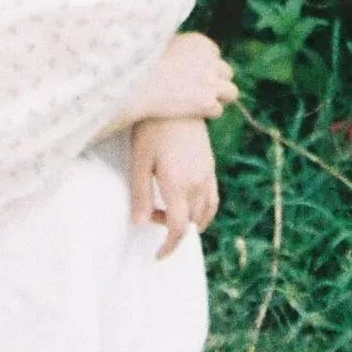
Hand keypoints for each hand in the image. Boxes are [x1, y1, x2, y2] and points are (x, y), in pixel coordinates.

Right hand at [128, 31, 239, 123]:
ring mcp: (211, 81)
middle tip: (198, 91)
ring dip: (218, 98)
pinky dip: (207, 113)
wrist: (133, 88)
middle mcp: (210, 60)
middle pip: (226, 72)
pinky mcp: (207, 102)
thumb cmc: (139, 66)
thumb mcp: (161, 45)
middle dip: (215, 81)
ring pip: (231, 92)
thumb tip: (178, 47)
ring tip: (202, 104)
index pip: (214, 54)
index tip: (191, 74)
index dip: (204, 66)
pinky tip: (193, 114)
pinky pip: (217, 110)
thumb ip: (178, 47)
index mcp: (200, 42)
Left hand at [128, 116, 217, 259]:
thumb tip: (137, 223)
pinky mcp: (211, 165)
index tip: (158, 255)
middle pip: (192, 222)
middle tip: (148, 213)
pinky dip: (204, 209)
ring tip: (168, 211)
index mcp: (179, 184)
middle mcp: (198, 182)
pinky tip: (189, 203)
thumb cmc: (152, 128)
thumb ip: (139, 194)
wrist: (178, 96)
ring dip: (189, 220)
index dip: (169, 246)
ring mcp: (208, 173)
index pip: (179, 228)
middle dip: (172, 229)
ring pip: (206, 211)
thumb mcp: (139, 161)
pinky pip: (213, 196)